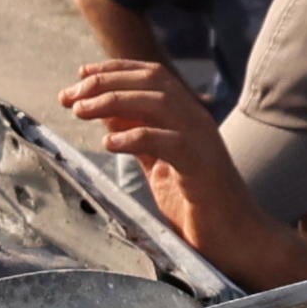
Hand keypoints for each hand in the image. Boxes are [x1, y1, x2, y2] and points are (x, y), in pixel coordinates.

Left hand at [62, 58, 306, 288]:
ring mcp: (202, 141)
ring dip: (114, 101)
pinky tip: (109, 143)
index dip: (115, 70)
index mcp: (187, 117)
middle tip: (70, 95)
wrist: (237, 237)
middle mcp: (197, 121)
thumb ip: (139, 137)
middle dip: (107, 82)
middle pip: (152, 82)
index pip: (151, 77)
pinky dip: (136, 137)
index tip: (80, 74)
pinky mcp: (202, 167)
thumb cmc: (196, 204)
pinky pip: (169, 141)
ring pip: (159, 103)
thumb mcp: (159, 164)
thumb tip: (106, 114)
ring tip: (80, 111)